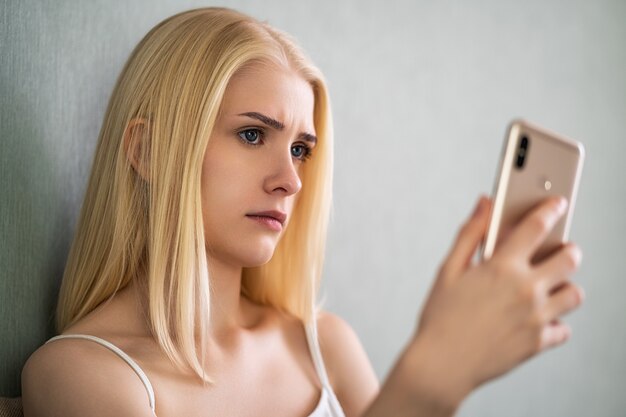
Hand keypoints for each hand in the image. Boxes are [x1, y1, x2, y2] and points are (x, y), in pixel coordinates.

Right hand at [410, 196, 583, 405]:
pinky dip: (555, 323)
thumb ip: (470, 233)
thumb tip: (485, 203)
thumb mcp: (449, 270)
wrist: (441, 365)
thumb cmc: (440, 317)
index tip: (558, 203)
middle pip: (569, 258)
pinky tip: (538, 318)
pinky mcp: (538, 343)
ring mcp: (536, 318)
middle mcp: (526, 290)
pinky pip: (564, 329)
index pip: (537, 226)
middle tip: (560, 250)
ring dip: (566, 286)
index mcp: (502, 267)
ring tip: (549, 286)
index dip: (551, 209)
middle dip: (568, 249)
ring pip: (574, 294)